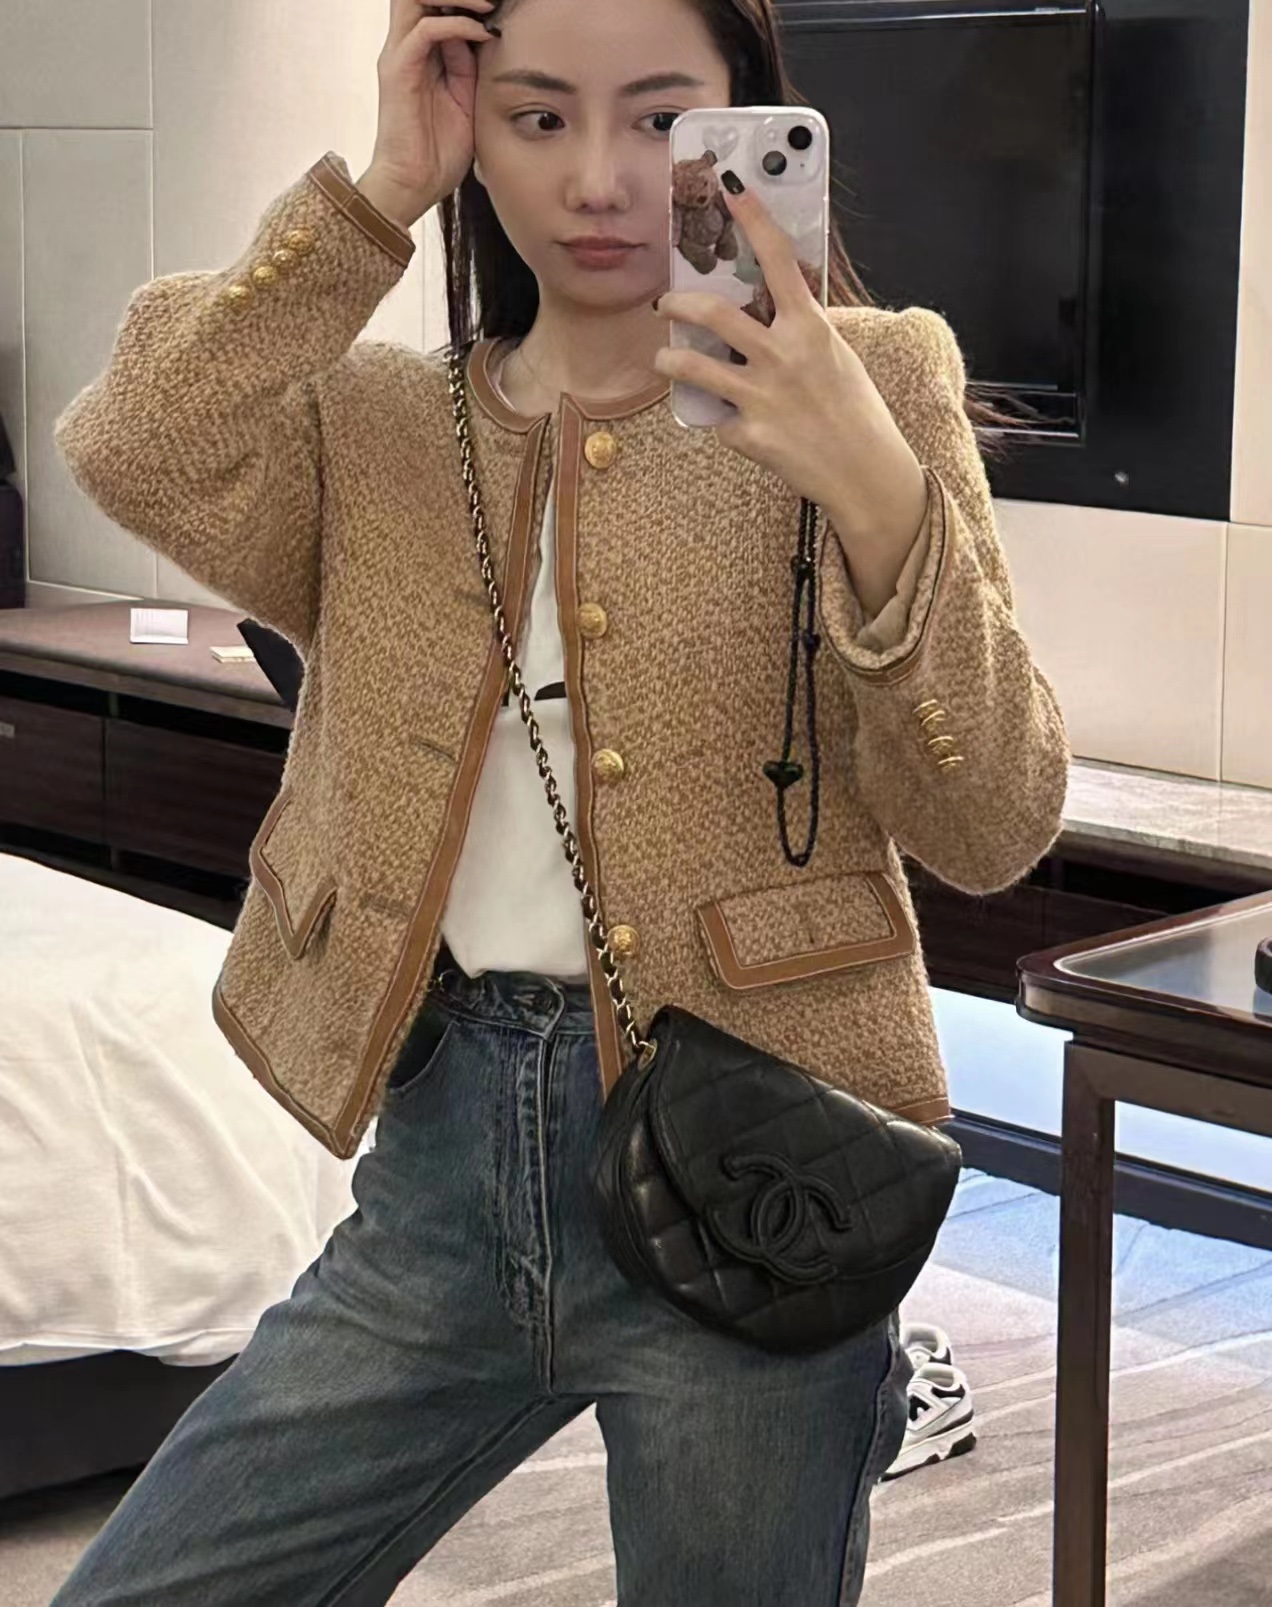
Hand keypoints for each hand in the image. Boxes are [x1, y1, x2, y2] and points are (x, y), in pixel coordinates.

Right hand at [364, 0, 500, 224]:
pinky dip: (457, 25)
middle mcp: (406, 46)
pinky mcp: (397, 70)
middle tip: (492, 1)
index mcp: (421, 52)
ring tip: (487, 6)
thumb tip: (486, 35)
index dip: (466, 2)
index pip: (436, 3)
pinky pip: (425, 30)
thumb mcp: (468, 101)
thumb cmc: (440, 153)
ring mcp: (399, 56)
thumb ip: (471, 67)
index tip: (500, 8)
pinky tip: (482, 34)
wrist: (415, 186)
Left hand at [652, 175, 926, 550]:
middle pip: (714, 312)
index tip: (732, 187)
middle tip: (664, 303)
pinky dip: (720, 419)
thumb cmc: (856, 413)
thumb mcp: (837, 358)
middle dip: (679, 302)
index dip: (754, 219)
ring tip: (663, 358)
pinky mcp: (747, 435)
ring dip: (669, 358)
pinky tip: (734, 426)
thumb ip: (803, 332)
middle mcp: (782, 356)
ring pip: (692, 366)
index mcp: (810, 329)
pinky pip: (717, 418)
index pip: (778, 260)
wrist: (865, 473)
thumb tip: (774, 311)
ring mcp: (761, 397)